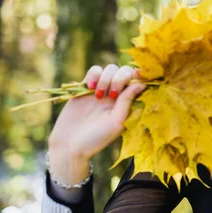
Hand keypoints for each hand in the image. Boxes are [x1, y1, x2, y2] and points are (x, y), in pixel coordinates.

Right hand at [47, 64, 145, 182]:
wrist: (69, 144)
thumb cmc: (97, 138)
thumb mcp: (117, 121)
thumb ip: (127, 101)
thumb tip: (141, 84)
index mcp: (127, 103)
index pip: (137, 82)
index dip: (139, 76)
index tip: (139, 76)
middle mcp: (116, 94)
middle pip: (125, 71)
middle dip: (120, 78)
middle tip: (112, 94)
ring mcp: (101, 89)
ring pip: (110, 68)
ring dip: (107, 78)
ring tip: (98, 95)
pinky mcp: (85, 87)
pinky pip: (95, 70)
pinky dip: (95, 74)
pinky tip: (90, 88)